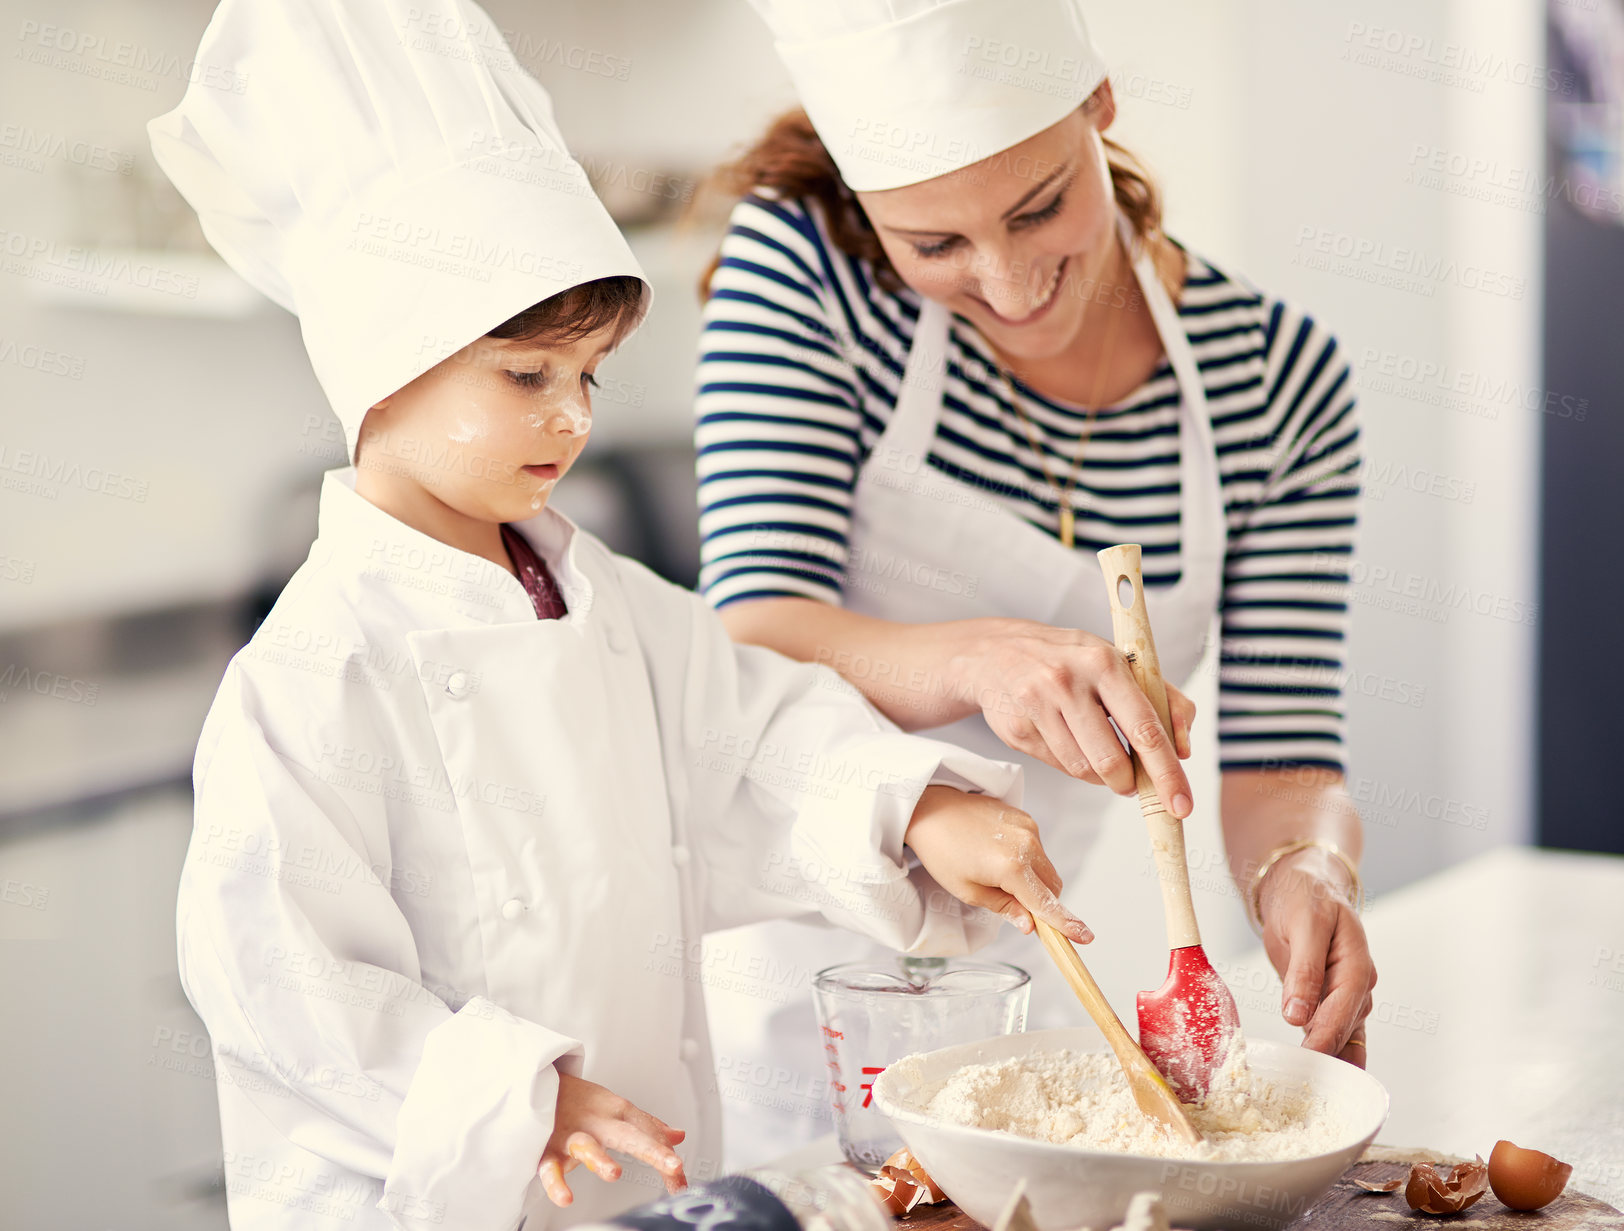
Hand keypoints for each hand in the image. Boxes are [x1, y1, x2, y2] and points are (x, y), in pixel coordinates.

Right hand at [538, 1073, 687, 1206]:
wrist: (535, 1079)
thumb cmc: (579, 1100)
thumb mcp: (615, 1108)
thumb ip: (646, 1125)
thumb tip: (679, 1136)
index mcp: (617, 1112)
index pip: (648, 1132)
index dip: (667, 1155)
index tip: (682, 1181)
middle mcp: (598, 1121)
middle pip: (628, 1134)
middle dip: (652, 1149)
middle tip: (675, 1167)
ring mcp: (571, 1134)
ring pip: (586, 1146)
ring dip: (599, 1158)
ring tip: (614, 1174)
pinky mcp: (546, 1148)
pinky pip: (550, 1167)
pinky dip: (556, 1183)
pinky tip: (565, 1198)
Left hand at [904, 786, 1093, 943]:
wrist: (930, 808)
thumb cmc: (942, 851)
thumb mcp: (967, 890)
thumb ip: (1004, 908)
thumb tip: (1029, 925)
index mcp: (1011, 866)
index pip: (1046, 903)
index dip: (1066, 924)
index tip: (1085, 938)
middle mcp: (1028, 844)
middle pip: (1053, 886)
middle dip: (1042, 901)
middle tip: (1015, 906)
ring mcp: (1028, 827)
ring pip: (1046, 867)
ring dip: (1033, 880)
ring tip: (995, 874)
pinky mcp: (1024, 817)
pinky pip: (1037, 848)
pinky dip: (1027, 860)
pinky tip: (997, 856)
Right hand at [955, 620, 1196, 814]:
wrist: (998, 652)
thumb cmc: (1073, 660)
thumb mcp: (1119, 663)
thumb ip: (1164, 700)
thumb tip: (1184, 750)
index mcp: (1103, 662)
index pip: (1144, 728)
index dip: (1166, 772)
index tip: (1181, 803)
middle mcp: (1067, 682)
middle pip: (1111, 760)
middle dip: (1129, 782)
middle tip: (1133, 783)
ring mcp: (1037, 706)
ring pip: (1083, 769)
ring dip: (1101, 777)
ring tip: (1101, 758)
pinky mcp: (1016, 729)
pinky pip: (1059, 766)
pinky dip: (1075, 766)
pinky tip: (1072, 744)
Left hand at [1256, 850, 1376, 1065]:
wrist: (1302, 887)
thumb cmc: (1305, 899)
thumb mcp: (1304, 924)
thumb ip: (1303, 969)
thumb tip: (1296, 1015)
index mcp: (1357, 962)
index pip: (1345, 1004)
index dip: (1328, 1031)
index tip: (1311, 1055)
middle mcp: (1358, 984)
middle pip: (1346, 1025)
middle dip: (1331, 1054)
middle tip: (1309, 1083)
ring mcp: (1347, 995)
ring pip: (1344, 1034)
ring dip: (1333, 1060)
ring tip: (1316, 1090)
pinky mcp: (1331, 1002)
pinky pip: (1337, 1033)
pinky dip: (1331, 1053)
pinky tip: (1325, 1079)